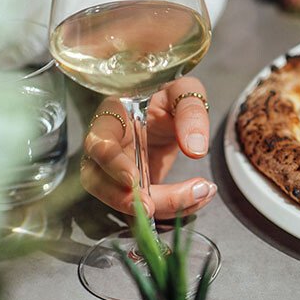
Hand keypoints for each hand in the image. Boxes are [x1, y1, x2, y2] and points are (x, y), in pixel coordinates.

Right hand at [80, 77, 216, 218]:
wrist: (171, 108)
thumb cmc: (170, 94)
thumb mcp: (184, 91)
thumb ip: (190, 112)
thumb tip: (195, 148)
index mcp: (112, 118)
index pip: (99, 144)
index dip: (113, 165)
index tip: (134, 180)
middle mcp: (108, 147)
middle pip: (100, 181)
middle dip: (125, 200)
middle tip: (155, 208)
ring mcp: (118, 170)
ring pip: (123, 200)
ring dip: (160, 206)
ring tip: (199, 195)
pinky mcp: (136, 187)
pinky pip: (147, 205)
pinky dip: (175, 206)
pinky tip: (201, 196)